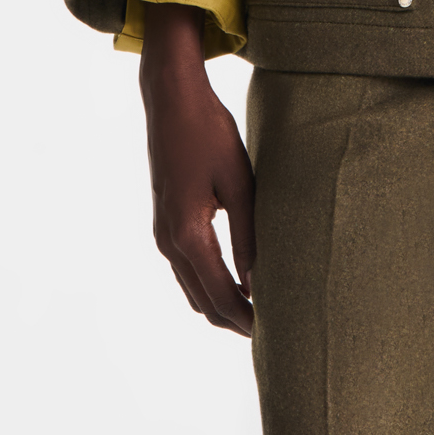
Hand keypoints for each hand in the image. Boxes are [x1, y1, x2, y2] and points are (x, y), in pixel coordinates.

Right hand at [139, 2, 254, 334]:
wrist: (170, 101)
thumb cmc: (209, 134)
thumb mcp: (238, 182)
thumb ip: (248, 234)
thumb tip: (258, 282)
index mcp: (188, 234)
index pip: (219, 295)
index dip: (245, 319)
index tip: (271, 333)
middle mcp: (169, 241)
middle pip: (201, 300)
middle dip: (232, 320)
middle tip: (268, 332)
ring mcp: (163, 232)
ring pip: (191, 287)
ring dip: (219, 304)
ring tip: (255, 311)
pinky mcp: (165, 220)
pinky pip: (186, 268)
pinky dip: (207, 284)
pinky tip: (232, 280)